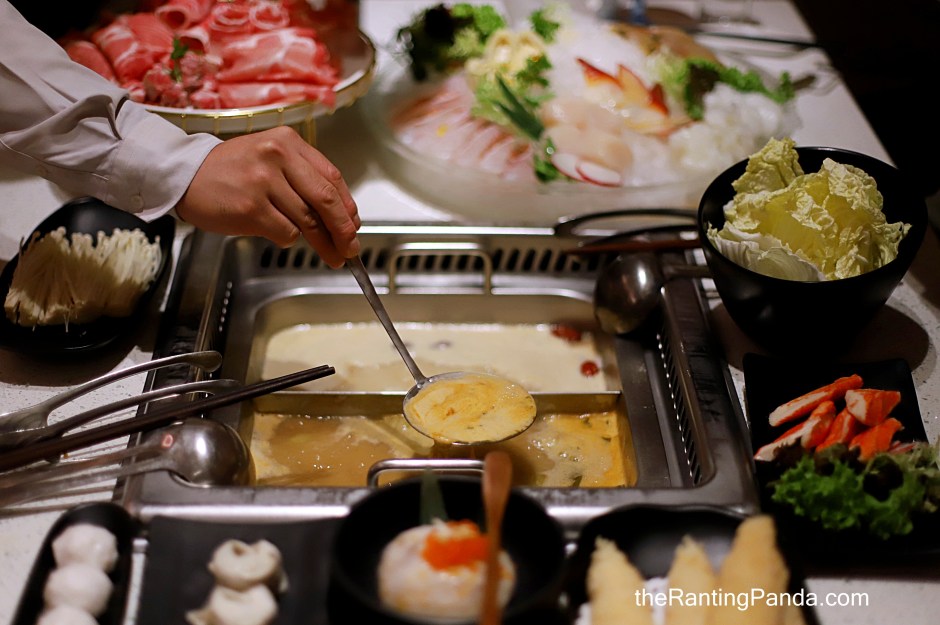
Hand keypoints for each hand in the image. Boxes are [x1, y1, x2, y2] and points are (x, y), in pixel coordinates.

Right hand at [175, 126, 360, 267]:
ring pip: (308, 220)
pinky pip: (285, 232)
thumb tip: (341, 215)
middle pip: (326, 200)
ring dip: (323, 243)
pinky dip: (288, 239)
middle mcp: (277, 156)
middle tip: (351, 248)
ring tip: (331, 255)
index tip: (354, 225)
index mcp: (288, 141)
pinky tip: (279, 235)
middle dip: (344, 230)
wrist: (184, 174)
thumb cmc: (231, 170)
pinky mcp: (250, 208)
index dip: (348, 207)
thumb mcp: (270, 157)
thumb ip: (303, 178)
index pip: (332, 177)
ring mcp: (263, 182)